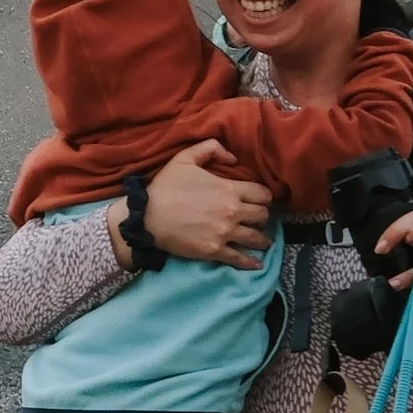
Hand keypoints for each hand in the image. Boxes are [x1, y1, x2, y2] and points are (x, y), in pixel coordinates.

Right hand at [127, 140, 273, 268]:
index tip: (260, 201)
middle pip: (263, 216)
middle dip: (262, 217)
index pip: (263, 195)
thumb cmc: (166, 186)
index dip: (264, 197)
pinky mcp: (215, 251)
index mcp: (229, 189)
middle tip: (257, 219)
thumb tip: (233, 158)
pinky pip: (240, 259)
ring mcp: (225, 233)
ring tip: (261, 241)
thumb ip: (211, 148)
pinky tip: (257, 264)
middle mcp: (232, 212)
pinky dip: (251, 262)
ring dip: (261, 239)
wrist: (148, 216)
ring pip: (257, 239)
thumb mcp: (186, 157)